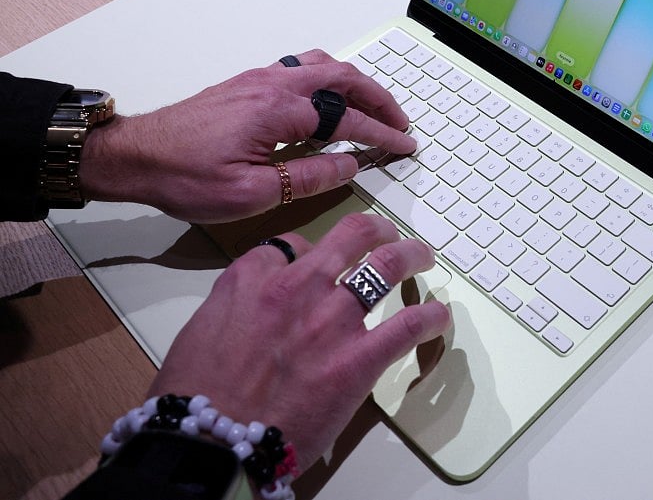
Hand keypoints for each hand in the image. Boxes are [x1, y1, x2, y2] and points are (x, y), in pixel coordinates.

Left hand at [80, 50, 416, 222]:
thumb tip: (350, 164)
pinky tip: (331, 98)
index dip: (382, 133)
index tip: (404, 145)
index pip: (348, 117)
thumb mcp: (252, 193)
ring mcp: (259, 78)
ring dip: (356, 83)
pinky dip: (331, 78)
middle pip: (344, 77)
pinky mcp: (247, 82)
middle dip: (380, 98)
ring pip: (323, 65)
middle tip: (401, 121)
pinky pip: (302, 68)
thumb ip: (308, 176)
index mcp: (279, 110)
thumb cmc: (184, 177)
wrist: (134, 156)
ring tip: (374, 106)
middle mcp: (273, 84)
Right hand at [149, 213, 450, 471]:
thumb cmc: (194, 398)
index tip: (318, 259)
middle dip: (376, 229)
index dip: (309, 249)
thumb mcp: (199, 331)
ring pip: (386, 266)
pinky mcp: (357, 359)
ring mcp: (331, 321)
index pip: (292, 244)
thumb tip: (253, 308)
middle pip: (350, 236)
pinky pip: (407, 326)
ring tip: (422, 257)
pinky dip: (429, 317)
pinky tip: (438, 316)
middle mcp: (297, 288)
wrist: (208, 443)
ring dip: (411, 256)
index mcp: (252, 279)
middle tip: (388, 235)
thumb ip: (233, 307)